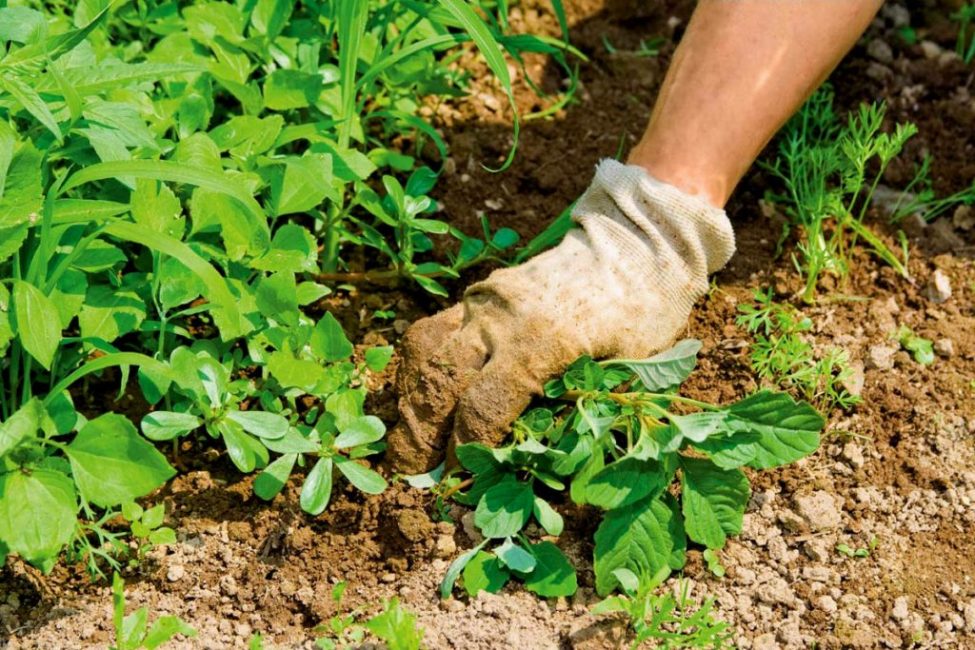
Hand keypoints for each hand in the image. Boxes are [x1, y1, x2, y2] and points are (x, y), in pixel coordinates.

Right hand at [386, 160, 734, 473]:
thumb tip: (536, 463)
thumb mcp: (630, 368)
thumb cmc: (644, 311)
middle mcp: (502, 318)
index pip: (482, 408)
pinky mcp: (479, 292)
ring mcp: (485, 300)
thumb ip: (583, 411)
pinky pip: (434, 331)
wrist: (636, 242)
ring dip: (411, 399)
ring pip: (425, 353)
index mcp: (543, 342)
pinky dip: (422, 369)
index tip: (461, 480)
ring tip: (411, 438)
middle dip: (420, 433)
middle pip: (439, 381)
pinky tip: (424, 396)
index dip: (466, 452)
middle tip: (416, 472)